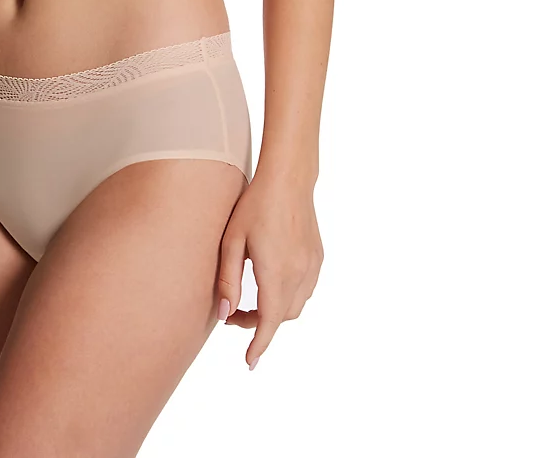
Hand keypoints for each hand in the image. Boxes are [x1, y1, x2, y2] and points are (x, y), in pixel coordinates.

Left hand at [216, 168, 322, 368]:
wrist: (287, 178)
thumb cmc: (254, 205)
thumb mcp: (231, 241)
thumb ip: (228, 280)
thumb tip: (224, 315)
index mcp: (275, 272)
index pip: (269, 321)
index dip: (259, 345)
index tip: (250, 362)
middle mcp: (299, 274)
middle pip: (282, 317)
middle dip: (260, 324)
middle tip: (234, 315)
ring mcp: (312, 266)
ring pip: (296, 305)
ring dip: (275, 311)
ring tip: (250, 300)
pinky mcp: (318, 257)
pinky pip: (305, 288)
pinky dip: (289, 296)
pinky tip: (272, 282)